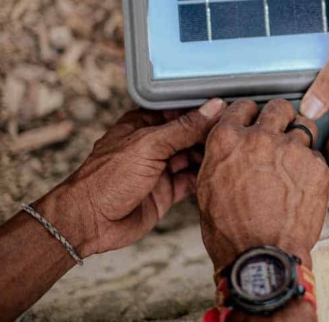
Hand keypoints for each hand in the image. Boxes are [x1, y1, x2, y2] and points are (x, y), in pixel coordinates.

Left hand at [50, 99, 225, 255]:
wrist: (89, 221)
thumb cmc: (107, 178)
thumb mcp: (148, 146)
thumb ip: (183, 128)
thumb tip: (213, 108)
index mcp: (144, 123)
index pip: (180, 111)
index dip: (204, 110)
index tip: (231, 107)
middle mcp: (153, 144)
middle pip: (190, 134)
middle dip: (211, 134)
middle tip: (239, 132)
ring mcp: (160, 168)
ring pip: (193, 157)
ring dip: (210, 156)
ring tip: (236, 152)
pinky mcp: (166, 191)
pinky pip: (191, 181)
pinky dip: (205, 177)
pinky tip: (222, 173)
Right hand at [197, 99, 328, 271]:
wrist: (261, 257)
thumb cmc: (230, 229)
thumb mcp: (208, 185)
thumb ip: (221, 154)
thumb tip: (230, 145)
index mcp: (227, 139)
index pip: (243, 107)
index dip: (250, 115)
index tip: (255, 122)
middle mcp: (259, 137)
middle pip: (278, 108)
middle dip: (279, 118)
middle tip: (279, 133)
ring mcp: (290, 150)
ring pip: (304, 125)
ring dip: (299, 137)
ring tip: (295, 157)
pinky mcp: (316, 167)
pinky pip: (317, 154)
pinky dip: (312, 164)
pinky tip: (304, 181)